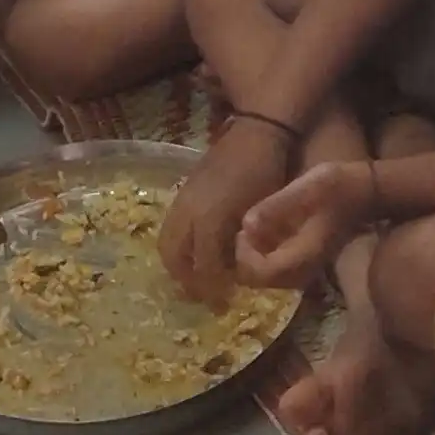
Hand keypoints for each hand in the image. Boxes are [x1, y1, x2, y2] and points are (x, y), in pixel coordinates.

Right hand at [159, 114, 298, 300]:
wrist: (257, 131)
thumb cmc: (264, 173)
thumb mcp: (259, 213)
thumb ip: (242, 244)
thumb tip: (234, 270)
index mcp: (206, 219)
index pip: (201, 267)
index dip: (210, 287)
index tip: (221, 302)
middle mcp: (187, 211)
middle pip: (173, 257)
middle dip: (185, 279)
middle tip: (202, 293)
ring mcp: (184, 199)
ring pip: (170, 241)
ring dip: (180, 262)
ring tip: (198, 274)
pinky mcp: (186, 190)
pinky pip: (173, 225)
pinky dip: (181, 244)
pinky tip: (201, 247)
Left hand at [234, 156, 379, 287]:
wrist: (366, 193)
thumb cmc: (338, 187)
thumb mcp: (306, 188)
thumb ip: (276, 207)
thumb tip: (246, 226)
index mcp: (302, 256)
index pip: (262, 275)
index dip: (245, 256)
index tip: (244, 232)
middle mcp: (303, 270)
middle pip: (259, 281)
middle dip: (245, 256)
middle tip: (247, 229)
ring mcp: (305, 268)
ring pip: (266, 276)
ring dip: (254, 254)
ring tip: (256, 226)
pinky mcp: (304, 261)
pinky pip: (275, 267)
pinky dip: (264, 251)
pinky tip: (267, 228)